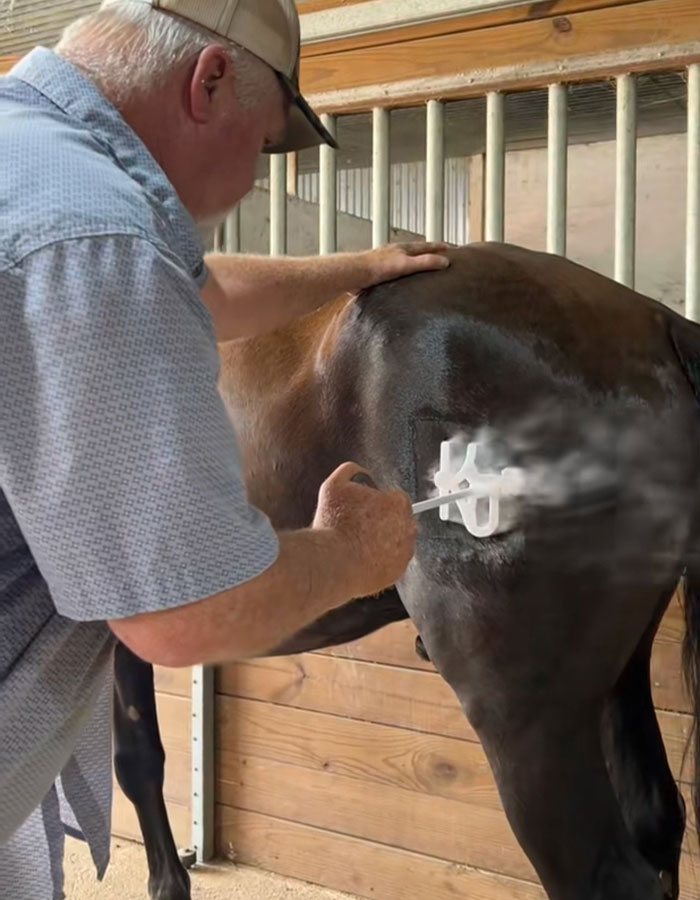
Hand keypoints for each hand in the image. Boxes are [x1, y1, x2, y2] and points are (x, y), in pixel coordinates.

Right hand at [313, 462, 416, 595]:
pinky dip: (380, 560)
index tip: (365, 509)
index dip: (378, 503)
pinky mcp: (398, 572)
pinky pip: (391, 562)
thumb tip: (358, 471)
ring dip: (383, 541)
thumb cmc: (334, 525)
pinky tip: (362, 558)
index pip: (395, 498)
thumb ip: (350, 471)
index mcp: (398, 503)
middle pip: (399, 520)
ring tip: (358, 543)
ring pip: (396, 542)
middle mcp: (408, 527)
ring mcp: (404, 552)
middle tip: (359, 526)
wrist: (332, 562)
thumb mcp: (334, 486)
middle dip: (383, 521)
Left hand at [360, 242, 450, 287]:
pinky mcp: (376, 271)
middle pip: (414, 250)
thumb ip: (425, 263)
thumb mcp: (406, 265)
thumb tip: (445, 261)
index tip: (448, 247)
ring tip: (419, 266)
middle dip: (426, 251)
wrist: (354, 274)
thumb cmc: (378, 268)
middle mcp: (394, 252)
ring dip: (412, 261)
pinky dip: (400, 272)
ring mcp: (384, 260)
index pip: (425, 246)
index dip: (437, 247)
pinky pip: (392, 270)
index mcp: (403, 249)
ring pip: (402, 258)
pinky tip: (398, 279)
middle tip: (437, 254)